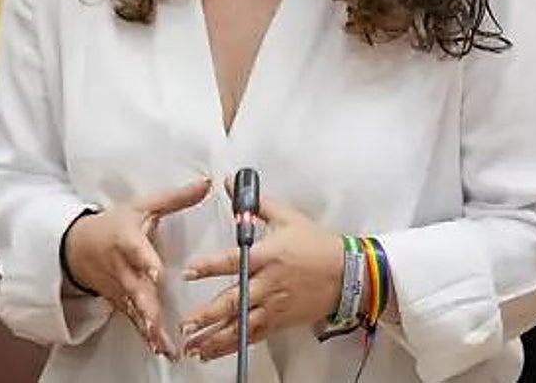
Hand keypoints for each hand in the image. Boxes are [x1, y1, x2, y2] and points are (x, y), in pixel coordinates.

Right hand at [63, 178, 210, 357]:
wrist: (78, 247)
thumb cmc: (114, 224)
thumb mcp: (143, 206)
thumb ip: (176, 197)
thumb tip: (205, 183)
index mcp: (127, 240)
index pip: (135, 250)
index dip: (144, 260)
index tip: (155, 271)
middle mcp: (123, 268)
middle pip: (135, 288)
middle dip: (147, 306)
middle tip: (157, 322)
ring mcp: (121, 289)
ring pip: (135, 310)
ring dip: (149, 328)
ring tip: (165, 345)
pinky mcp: (121, 303)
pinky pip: (134, 321)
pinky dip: (146, 336)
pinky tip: (160, 349)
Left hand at [179, 184, 342, 361]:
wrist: (349, 274)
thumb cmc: (317, 244)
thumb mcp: (287, 217)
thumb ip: (255, 203)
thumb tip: (231, 183)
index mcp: (267, 257)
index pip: (233, 262)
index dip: (210, 266)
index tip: (189, 271)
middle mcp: (268, 285)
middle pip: (234, 302)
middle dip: (207, 314)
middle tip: (185, 323)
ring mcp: (274, 306)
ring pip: (241, 326)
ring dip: (215, 338)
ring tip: (192, 346)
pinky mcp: (280, 321)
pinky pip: (253, 336)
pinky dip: (232, 346)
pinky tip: (213, 352)